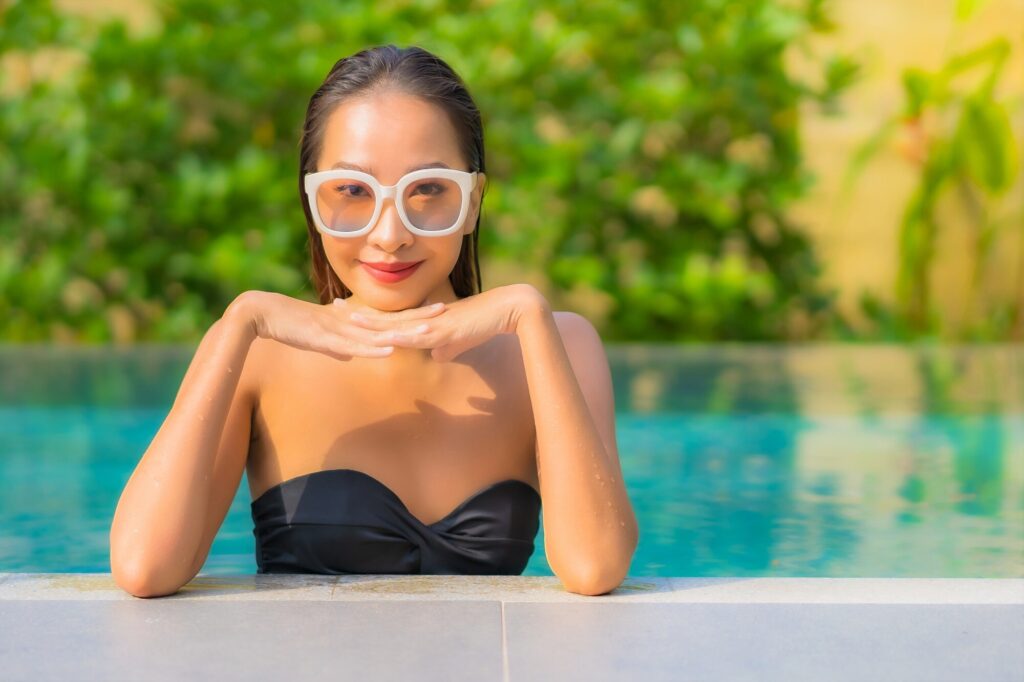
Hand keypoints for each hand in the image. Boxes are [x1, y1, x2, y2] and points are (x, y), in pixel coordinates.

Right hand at [226, 290, 446, 360]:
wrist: (263, 314)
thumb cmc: (291, 325)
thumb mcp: (320, 337)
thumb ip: (338, 344)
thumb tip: (350, 354)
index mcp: (351, 320)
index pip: (388, 317)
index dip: (412, 314)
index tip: (435, 310)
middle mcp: (350, 321)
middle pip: (391, 319)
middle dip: (418, 316)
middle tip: (446, 310)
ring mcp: (340, 329)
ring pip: (377, 332)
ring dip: (402, 332)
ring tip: (427, 331)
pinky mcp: (326, 337)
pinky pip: (353, 344)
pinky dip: (372, 348)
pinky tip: (389, 350)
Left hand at [340, 284, 547, 361]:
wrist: (505, 311)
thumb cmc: (484, 325)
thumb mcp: (460, 340)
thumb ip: (446, 346)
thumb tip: (436, 355)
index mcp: (423, 320)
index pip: (388, 319)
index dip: (367, 318)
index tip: (344, 313)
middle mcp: (422, 319)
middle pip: (383, 317)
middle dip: (358, 315)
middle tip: (331, 306)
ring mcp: (431, 323)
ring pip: (394, 325)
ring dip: (371, 324)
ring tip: (346, 320)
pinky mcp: (443, 331)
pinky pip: (417, 336)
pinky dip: (399, 338)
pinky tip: (382, 339)